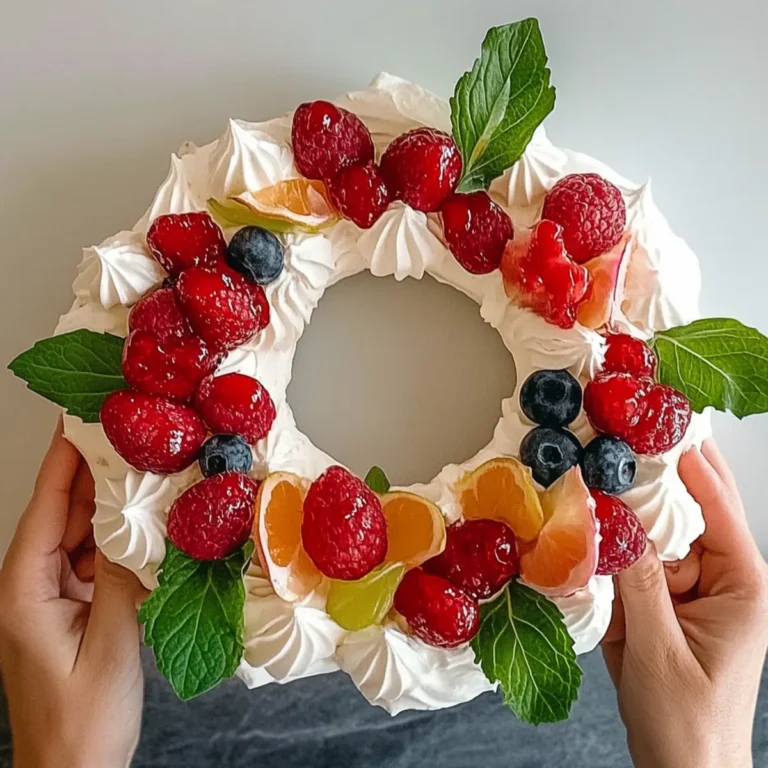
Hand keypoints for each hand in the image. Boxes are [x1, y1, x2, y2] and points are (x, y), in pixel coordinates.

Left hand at [0, 420, 146, 767]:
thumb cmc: (82, 724)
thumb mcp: (112, 648)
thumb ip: (126, 581)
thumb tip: (144, 528)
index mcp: (25, 591)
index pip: (44, 507)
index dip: (63, 459)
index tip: (80, 417)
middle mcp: (32, 586)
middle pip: (63, 512)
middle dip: (94, 470)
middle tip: (130, 431)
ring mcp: (53, 595)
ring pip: (82, 533)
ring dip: (111, 503)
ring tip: (147, 467)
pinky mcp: (75, 606)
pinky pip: (96, 557)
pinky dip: (119, 537)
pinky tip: (147, 523)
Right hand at [602, 439, 767, 767]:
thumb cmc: (687, 722)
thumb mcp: (659, 649)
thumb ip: (636, 581)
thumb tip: (613, 520)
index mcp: (741, 587)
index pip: (720, 511)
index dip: (696, 466)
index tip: (669, 425)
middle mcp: (717, 579)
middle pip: (689, 513)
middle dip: (662, 476)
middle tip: (632, 434)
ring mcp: (685, 590)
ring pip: (653, 535)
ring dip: (627, 514)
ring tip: (596, 478)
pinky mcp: (658, 602)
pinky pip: (633, 562)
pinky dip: (612, 548)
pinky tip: (589, 529)